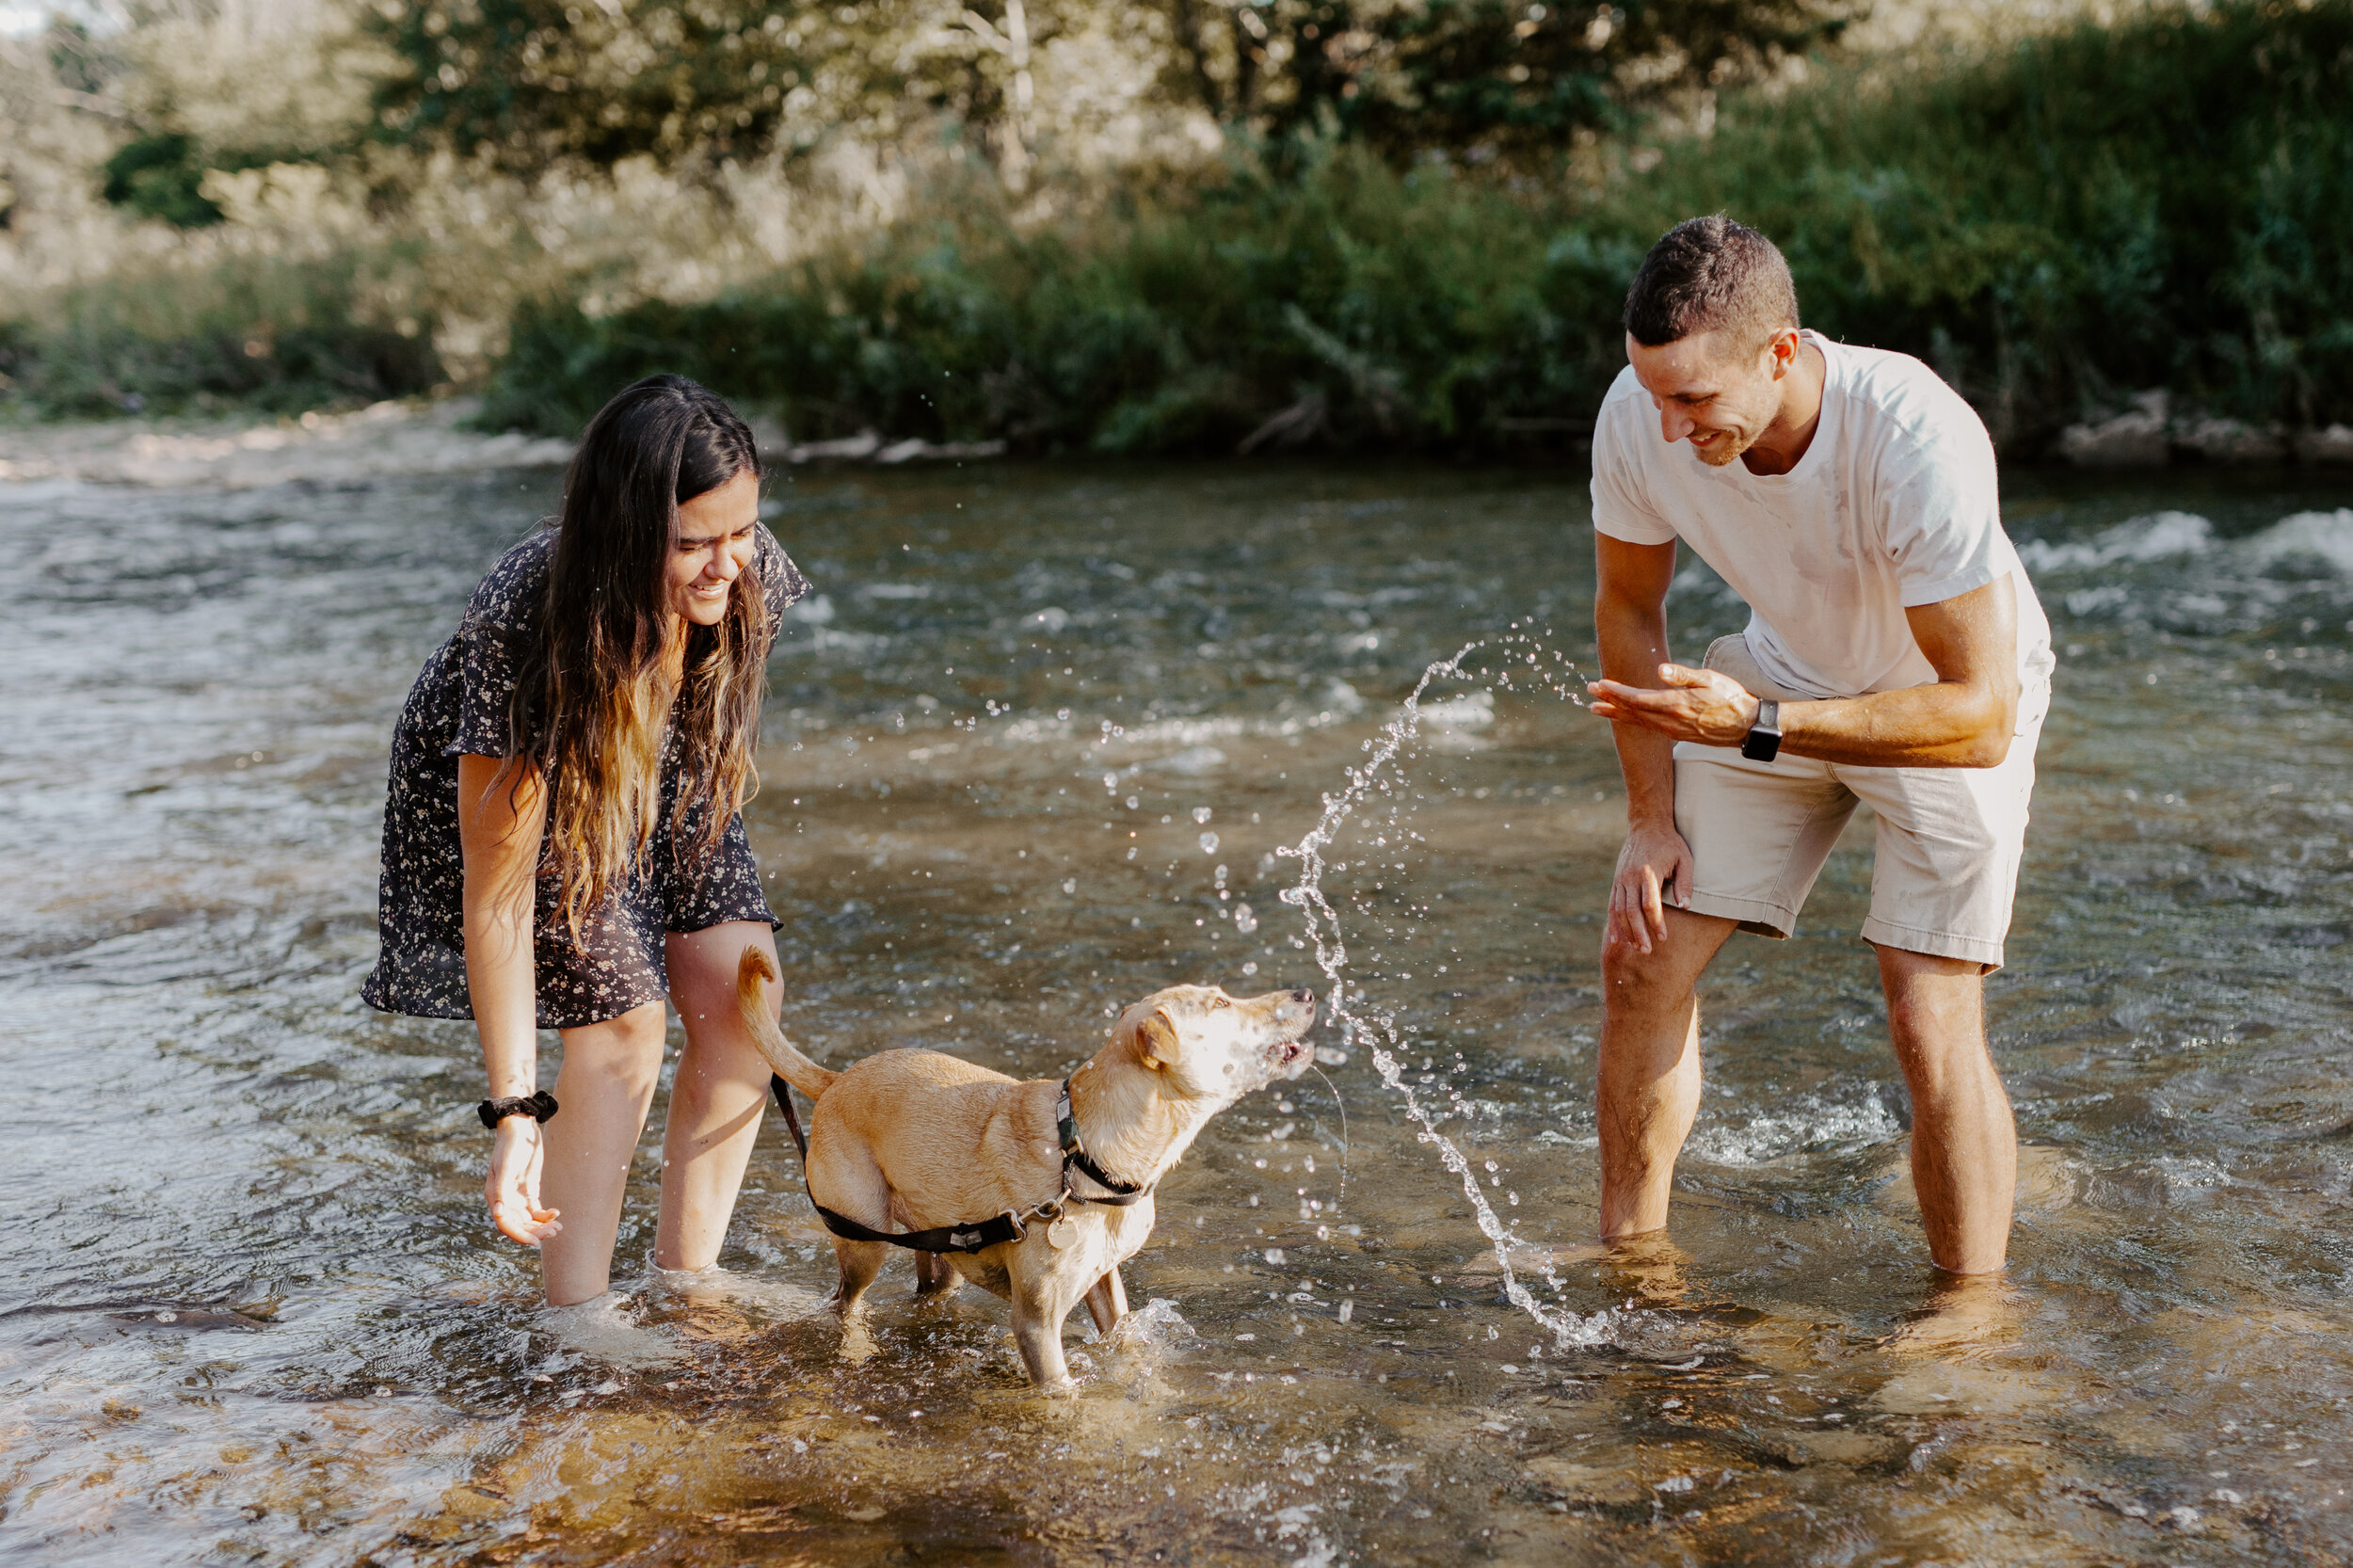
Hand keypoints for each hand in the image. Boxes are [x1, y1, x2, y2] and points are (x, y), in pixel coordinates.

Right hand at [485, 1116, 561, 1245]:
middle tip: (554, 1232)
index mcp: (495, 1196)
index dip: (519, 1235)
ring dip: (542, 1226)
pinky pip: (536, 1210)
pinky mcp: (529, 1190)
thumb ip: (501, 1189)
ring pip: (529, 1220)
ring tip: (558, 1227)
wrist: (520, 1127)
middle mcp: (505, 1199)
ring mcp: (517, 1196)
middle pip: (519, 1225)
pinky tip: (556, 1213)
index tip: (536, 1242)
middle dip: (535, 1231)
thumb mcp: (506, 1166)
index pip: (505, 1224)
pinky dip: (545, 1215)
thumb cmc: (510, 1145)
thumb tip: (498, 1213)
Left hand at [1588, 664, 1761, 746]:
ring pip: (1638, 722)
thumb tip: (1660, 669)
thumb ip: (1683, 675)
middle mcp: (1669, 721)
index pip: (1638, 699)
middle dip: (1610, 702)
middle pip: (1633, 711)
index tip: (1599, 685)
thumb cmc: (1731, 698)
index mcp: (1675, 705)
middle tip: (1589, 694)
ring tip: (1598, 708)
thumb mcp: (1710, 680)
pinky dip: (1633, 721)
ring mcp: (1673, 730)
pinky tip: (1625, 717)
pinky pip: (1648, 727)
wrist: (1748, 726)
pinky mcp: (1678, 735)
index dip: (1616, 692)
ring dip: (1617, 713)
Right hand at [1608, 821, 1694, 954]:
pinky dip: (1613, 923)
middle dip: (1639, 933)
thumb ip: (1685, 883)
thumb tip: (1685, 906)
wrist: (1647, 825)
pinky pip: (1612, 905)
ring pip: (1619, 910)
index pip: (1650, 904)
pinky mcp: (1616, 881)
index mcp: (1649, 871)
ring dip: (1626, 931)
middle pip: (1632, 911)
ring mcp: (1621, 879)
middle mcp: (1631, 877)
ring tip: (1635, 948)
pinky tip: (1617, 939)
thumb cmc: (1670, 844)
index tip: (1663, 938)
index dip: (1656, 923)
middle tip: (1647, 951)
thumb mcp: (1685, 859)